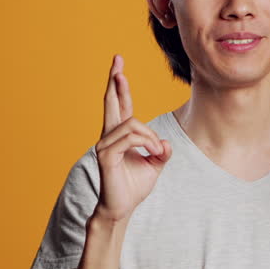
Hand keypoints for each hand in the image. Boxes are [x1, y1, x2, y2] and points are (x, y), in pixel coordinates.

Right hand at [93, 54, 171, 222]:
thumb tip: (165, 142)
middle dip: (116, 81)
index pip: (120, 106)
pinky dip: (145, 143)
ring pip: (132, 124)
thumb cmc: (134, 187)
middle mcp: (109, 136)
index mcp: (120, 136)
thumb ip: (161, 150)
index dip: (120, 87)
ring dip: (150, 137)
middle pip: (112, 102)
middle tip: (117, 60)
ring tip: (157, 151)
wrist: (121, 208)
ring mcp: (104, 144)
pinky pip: (129, 138)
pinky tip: (151, 152)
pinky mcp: (105, 155)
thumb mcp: (154, 165)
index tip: (119, 67)